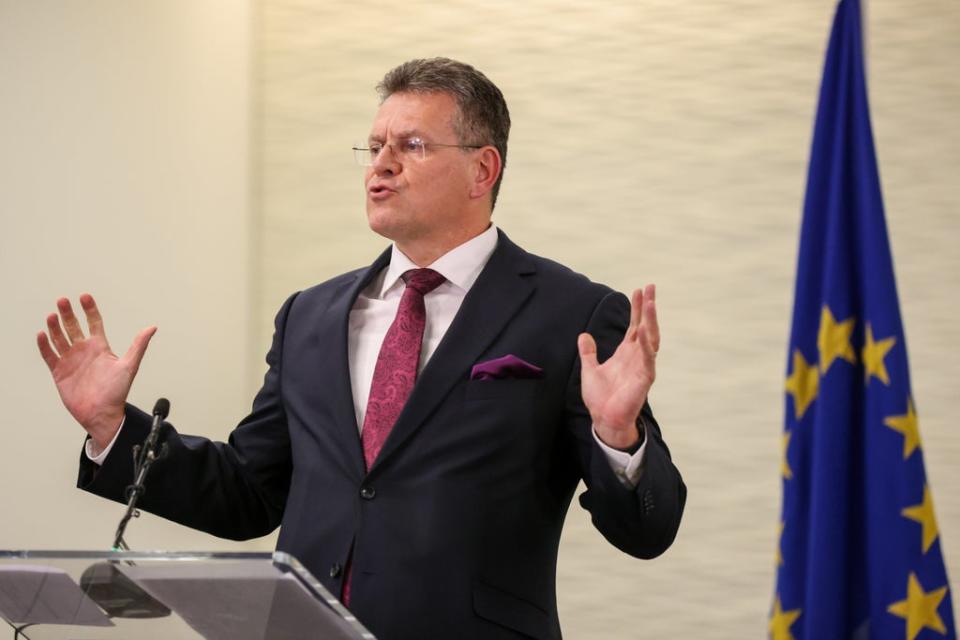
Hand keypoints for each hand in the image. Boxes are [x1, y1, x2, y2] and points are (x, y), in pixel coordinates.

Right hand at [36, 294, 155, 449]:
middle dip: (68, 314)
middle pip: (73, 327)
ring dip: (54, 327)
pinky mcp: (59, 372)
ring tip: (52, 315)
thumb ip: (139, 345)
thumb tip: (152, 327)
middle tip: (63, 300)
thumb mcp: (129, 365)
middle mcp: (84, 351)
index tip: (85, 296)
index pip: (94, 322)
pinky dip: (44, 345)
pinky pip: (49, 355)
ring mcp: (71, 360)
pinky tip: (42, 334)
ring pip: (59, 338)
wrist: (102, 413)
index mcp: (100, 347)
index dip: (89, 309)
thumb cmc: (117, 392)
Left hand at [577, 284, 658, 449]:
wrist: (604, 419)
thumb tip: (583, 336)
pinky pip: (648, 359)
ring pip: (650, 339)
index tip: (639, 290)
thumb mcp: (590, 369)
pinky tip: (644, 331)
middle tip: (651, 287)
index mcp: (626, 353)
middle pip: (646, 327)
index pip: (634, 325)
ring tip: (650, 303)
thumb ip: (588, 353)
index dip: (637, 308)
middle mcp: (637, 356)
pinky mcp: (644, 379)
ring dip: (650, 321)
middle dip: (648, 308)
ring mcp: (643, 366)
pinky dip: (646, 346)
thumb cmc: (601, 398)